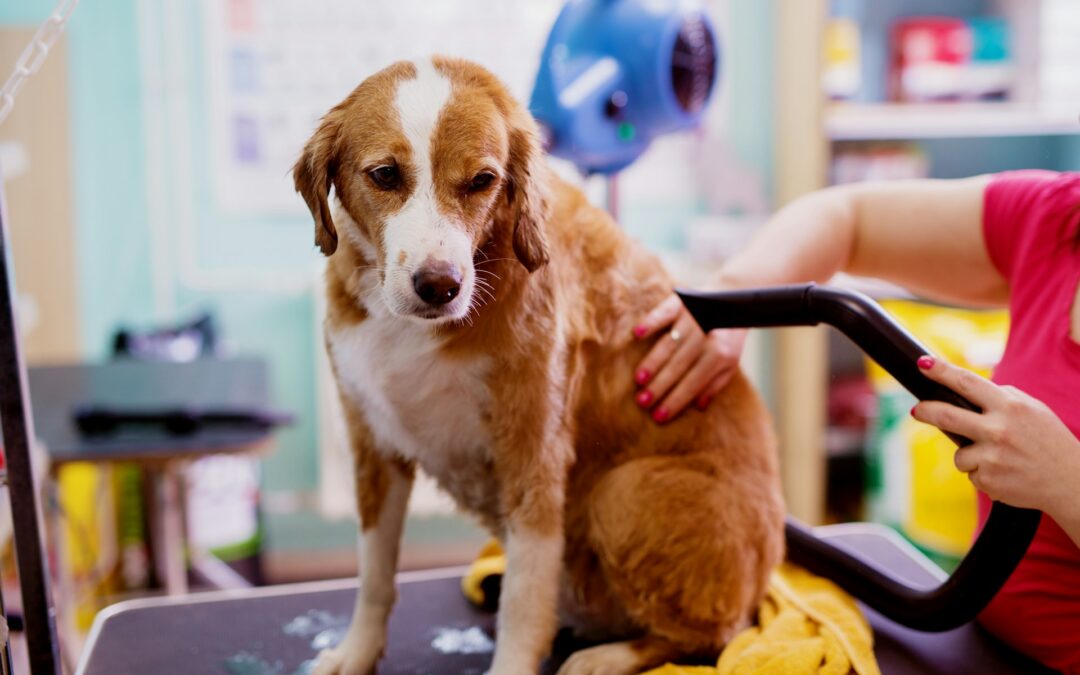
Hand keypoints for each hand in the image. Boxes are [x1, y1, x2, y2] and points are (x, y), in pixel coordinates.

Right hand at [631, 294, 746, 423]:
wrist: (735, 297)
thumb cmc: (728, 337)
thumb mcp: (729, 363)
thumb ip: (714, 384)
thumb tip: (697, 407)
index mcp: (719, 355)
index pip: (694, 383)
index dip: (676, 401)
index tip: (659, 416)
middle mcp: (706, 336)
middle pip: (679, 366)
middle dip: (660, 386)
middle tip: (642, 402)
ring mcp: (693, 318)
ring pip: (669, 344)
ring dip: (653, 361)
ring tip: (639, 380)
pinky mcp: (681, 301)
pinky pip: (664, 313)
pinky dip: (651, 322)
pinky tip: (637, 334)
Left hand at [911, 355, 1079, 518]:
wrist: (1072, 481)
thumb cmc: (1049, 441)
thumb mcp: (1033, 409)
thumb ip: (1002, 397)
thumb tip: (967, 388)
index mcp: (1010, 407)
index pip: (967, 383)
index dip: (941, 372)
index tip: (922, 363)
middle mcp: (999, 430)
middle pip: (946, 415)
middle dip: (925, 411)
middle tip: (916, 410)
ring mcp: (993, 457)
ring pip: (959, 454)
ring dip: (970, 456)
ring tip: (1000, 459)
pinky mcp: (989, 481)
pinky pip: (972, 473)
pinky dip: (983, 474)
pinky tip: (1006, 473)